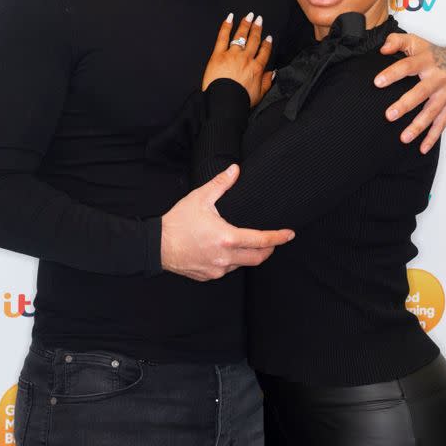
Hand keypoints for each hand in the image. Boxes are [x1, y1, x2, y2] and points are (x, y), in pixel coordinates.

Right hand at [160, 164, 294, 280]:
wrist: (156, 245)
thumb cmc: (177, 222)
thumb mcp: (200, 198)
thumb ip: (221, 183)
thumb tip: (235, 169)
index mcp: (227, 238)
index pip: (262, 240)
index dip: (279, 237)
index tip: (289, 234)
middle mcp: (225, 257)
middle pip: (258, 258)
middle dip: (269, 249)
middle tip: (274, 241)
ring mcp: (217, 269)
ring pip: (242, 264)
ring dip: (249, 255)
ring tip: (248, 243)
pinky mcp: (208, 276)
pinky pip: (227, 269)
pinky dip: (232, 261)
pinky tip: (227, 251)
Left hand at [202, 12, 273, 106]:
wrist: (225, 101)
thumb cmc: (241, 100)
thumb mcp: (259, 94)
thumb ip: (267, 82)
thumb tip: (272, 73)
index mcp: (257, 68)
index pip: (264, 52)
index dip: (267, 44)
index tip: (268, 37)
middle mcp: (246, 59)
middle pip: (254, 40)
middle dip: (257, 29)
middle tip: (259, 20)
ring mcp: (232, 55)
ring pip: (240, 36)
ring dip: (246, 24)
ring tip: (249, 16)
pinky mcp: (218, 55)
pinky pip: (223, 37)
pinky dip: (226, 26)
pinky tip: (230, 17)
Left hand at [374, 34, 445, 153]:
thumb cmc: (433, 54)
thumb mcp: (416, 42)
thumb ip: (397, 41)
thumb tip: (382, 49)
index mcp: (426, 60)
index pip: (407, 66)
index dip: (393, 74)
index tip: (378, 82)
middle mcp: (437, 77)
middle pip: (420, 92)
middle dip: (405, 105)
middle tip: (388, 115)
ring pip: (431, 111)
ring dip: (418, 126)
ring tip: (404, 138)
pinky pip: (442, 123)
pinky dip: (433, 137)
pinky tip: (422, 148)